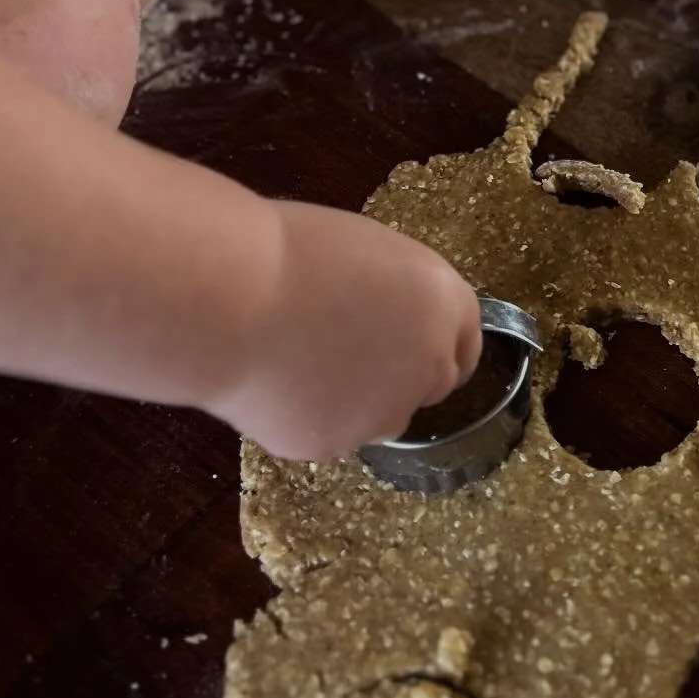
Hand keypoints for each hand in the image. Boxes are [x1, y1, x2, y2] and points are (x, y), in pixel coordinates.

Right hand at [217, 202, 482, 462]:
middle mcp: (429, 363)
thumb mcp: (365, 254)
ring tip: (297, 362)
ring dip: (354, 401)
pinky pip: (326, 433)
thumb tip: (386, 317)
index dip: (436, 342)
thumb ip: (394, 296)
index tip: (413, 343)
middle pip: (432, 384)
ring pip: (377, 416)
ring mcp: (384, 412)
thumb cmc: (288, 252)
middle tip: (350, 355)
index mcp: (444, 302)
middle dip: (402, 376)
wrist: (232, 298)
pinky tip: (271, 384)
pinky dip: (304, 417)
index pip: (466, 340)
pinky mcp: (336, 445)